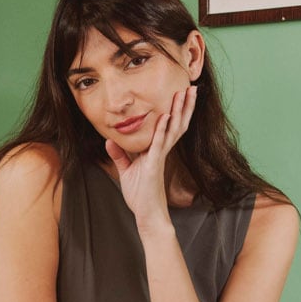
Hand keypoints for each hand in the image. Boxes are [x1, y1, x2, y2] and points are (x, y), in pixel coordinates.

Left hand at [106, 86, 195, 232]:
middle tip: (191, 87)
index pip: (169, 126)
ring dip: (178, 111)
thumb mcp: (126, 171)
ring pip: (172, 130)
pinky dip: (161, 130)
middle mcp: (161, 151)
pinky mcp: (154, 166)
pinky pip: (159, 145)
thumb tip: (109, 140)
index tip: (181, 94)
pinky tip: (165, 117)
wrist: (147, 215)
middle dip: (184, 105)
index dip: (176, 111)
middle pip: (176, 124)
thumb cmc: (140, 195)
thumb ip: (119, 155)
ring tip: (185, 94)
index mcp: (156, 151)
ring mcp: (159, 157)